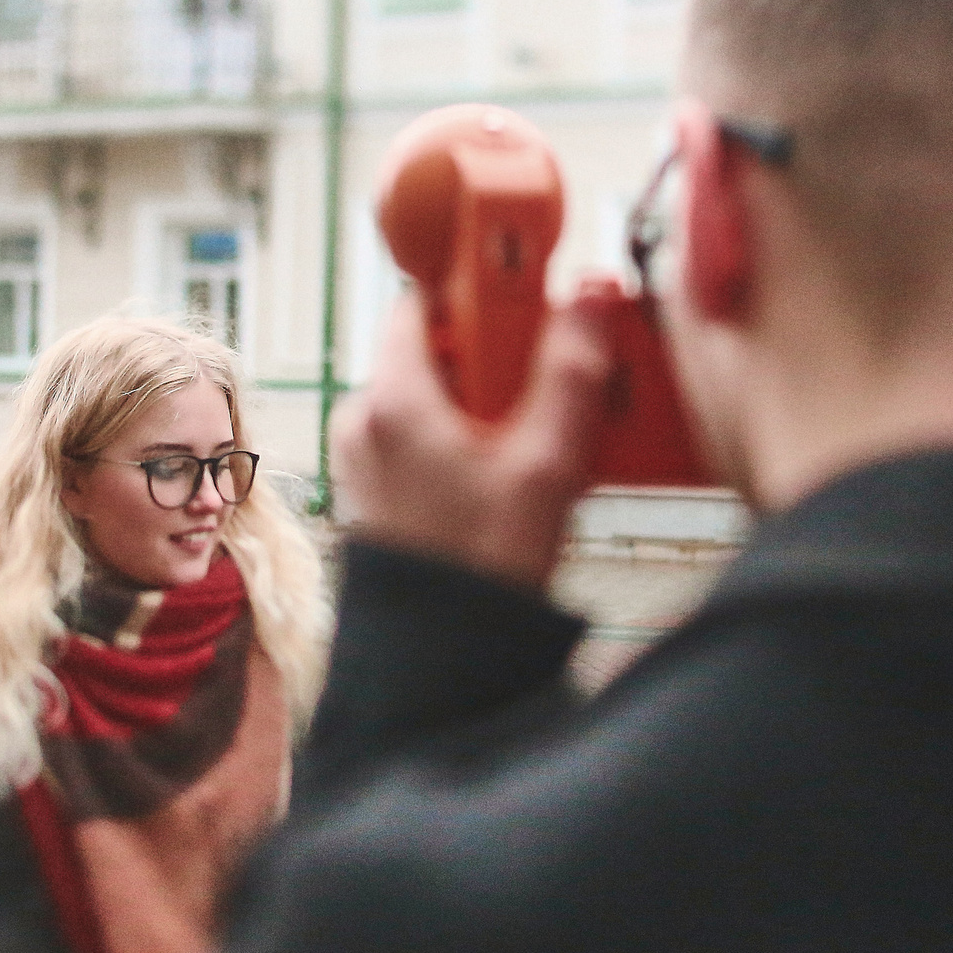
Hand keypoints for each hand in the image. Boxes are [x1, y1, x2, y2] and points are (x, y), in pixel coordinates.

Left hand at [331, 288, 615, 590]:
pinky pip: (427, 437)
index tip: (527, 294)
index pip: (423, 299)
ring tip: (545, 435)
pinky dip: (471, 438)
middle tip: (554, 376)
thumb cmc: (477, 575)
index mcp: (390, 402)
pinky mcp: (379, 491)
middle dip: (500, 356)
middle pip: (439, 350)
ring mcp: (366, 458)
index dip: (479, 289)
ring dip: (492, 402)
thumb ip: (570, 375)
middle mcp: (364, 422)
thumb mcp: (544, 466)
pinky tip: (517, 469)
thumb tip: (588, 301)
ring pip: (437, 397)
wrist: (441, 664)